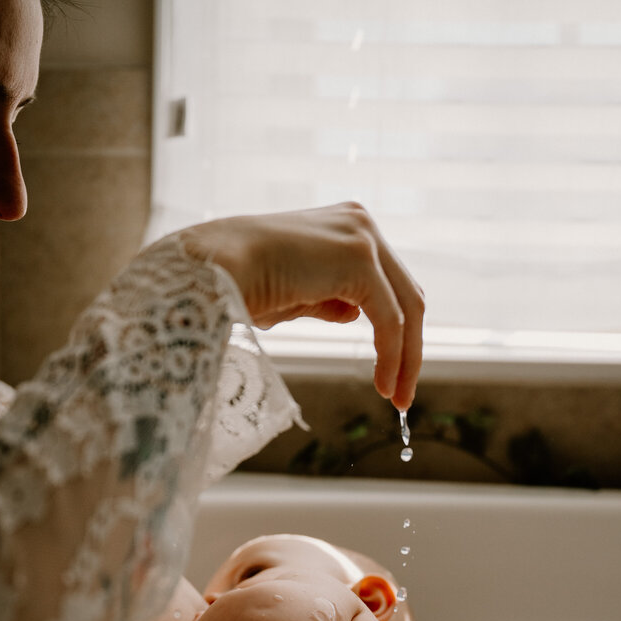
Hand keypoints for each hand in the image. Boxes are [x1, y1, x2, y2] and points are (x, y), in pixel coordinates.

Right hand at [180, 203, 423, 410]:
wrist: (211, 268)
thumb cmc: (238, 283)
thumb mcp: (294, 293)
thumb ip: (327, 298)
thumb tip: (352, 313)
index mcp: (346, 226)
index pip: (388, 284)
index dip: (396, 332)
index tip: (391, 375)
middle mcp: (360, 223)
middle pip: (406, 294)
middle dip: (410, 349)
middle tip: (402, 394)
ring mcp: (362, 237)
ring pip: (407, 308)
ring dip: (406, 359)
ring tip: (395, 397)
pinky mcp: (359, 259)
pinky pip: (390, 319)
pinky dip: (393, 356)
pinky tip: (383, 385)